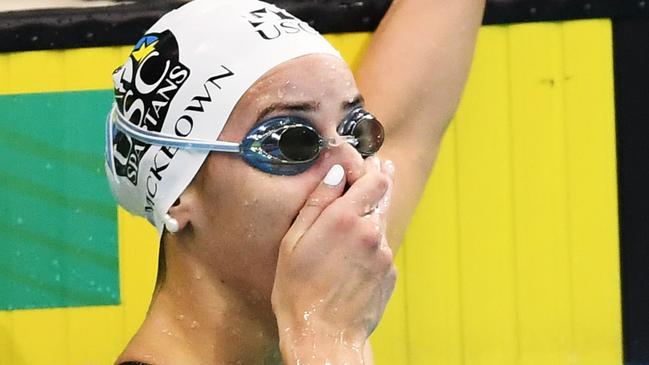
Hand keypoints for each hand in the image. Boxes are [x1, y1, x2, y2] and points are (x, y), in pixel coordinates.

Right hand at [272, 156, 396, 363]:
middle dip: (380, 179)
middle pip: (385, 195)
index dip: (371, 167)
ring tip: (356, 217)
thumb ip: (318, 201)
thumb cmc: (298, 290)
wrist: (323, 336)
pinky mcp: (389, 273)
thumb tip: (337, 172)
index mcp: (345, 219)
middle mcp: (371, 232)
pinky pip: (381, 249)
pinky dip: (371, 245)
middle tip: (378, 165)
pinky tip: (352, 258)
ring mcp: (384, 254)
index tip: (366, 161)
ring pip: (382, 223)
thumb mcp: (294, 241)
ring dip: (372, 215)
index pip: (375, 178)